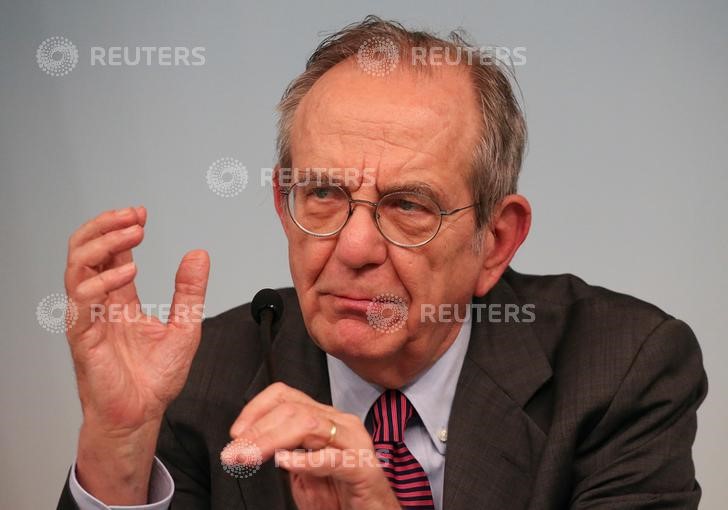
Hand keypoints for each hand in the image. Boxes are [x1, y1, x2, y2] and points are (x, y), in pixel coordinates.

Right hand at [64, 206, 209, 503]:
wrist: (143, 414)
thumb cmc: (155, 377)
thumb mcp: (185, 325)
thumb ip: (190, 291)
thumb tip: (199, 254)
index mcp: (119, 298)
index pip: (111, 252)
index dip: (122, 228)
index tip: (142, 213)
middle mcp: (100, 303)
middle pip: (85, 250)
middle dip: (106, 225)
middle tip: (133, 215)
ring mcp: (88, 317)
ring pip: (77, 266)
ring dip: (103, 243)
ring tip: (132, 232)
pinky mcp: (82, 335)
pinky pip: (81, 300)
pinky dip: (101, 281)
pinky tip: (128, 272)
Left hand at [226, 382, 399, 509]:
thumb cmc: (342, 495)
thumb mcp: (303, 473)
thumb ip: (285, 454)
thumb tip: (253, 443)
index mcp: (326, 420)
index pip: (287, 396)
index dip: (257, 409)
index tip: (236, 433)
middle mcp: (340, 424)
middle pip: (293, 409)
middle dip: (257, 429)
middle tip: (234, 452)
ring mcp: (354, 443)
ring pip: (309, 425)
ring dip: (271, 440)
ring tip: (250, 457)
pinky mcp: (364, 468)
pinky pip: (333, 458)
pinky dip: (307, 459)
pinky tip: (286, 463)